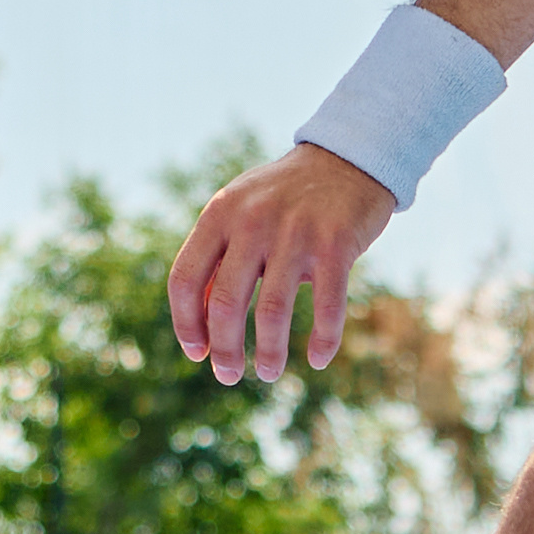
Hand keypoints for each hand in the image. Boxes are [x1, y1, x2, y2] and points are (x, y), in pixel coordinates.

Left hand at [166, 143, 397, 385]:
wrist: (348, 158)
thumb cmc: (286, 197)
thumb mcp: (241, 212)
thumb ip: (219, 258)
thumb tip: (197, 324)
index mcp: (220, 214)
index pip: (185, 279)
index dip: (185, 323)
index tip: (197, 353)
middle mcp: (253, 222)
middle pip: (224, 303)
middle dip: (224, 349)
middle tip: (229, 375)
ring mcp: (295, 232)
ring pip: (272, 312)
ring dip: (269, 353)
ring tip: (269, 374)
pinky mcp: (336, 244)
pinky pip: (327, 306)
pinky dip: (323, 340)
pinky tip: (319, 359)